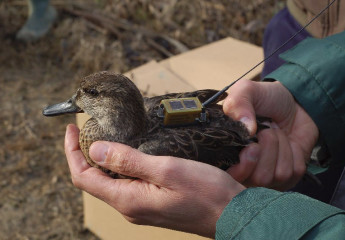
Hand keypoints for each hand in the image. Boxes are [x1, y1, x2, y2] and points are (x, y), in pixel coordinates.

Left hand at [64, 124, 244, 237]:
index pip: (84, 177)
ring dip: (104, 159)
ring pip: (110, 181)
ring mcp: (141, 206)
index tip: (72, 130)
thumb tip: (95, 150)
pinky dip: (121, 166)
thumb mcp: (166, 170)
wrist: (232, 214)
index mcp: (128, 199)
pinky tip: (131, 152)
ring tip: (107, 136)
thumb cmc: (206, 193)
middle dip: (85, 154)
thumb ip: (128, 161)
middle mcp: (130, 207)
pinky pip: (127, 184)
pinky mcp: (152, 203)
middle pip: (94, 180)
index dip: (73, 152)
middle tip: (88, 129)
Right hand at [223, 80, 318, 189]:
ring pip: (275, 175)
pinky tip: (288, 142)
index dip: (241, 168)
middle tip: (265, 130)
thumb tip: (247, 129)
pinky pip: (292, 172)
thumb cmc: (266, 99)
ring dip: (280, 148)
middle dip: (265, 150)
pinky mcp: (288, 178)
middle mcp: (245, 169)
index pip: (227, 179)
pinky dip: (293, 153)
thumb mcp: (247, 91)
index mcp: (226, 153)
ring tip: (276, 132)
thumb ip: (238, 103)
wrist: (295, 102)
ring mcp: (266, 177)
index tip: (252, 147)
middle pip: (255, 179)